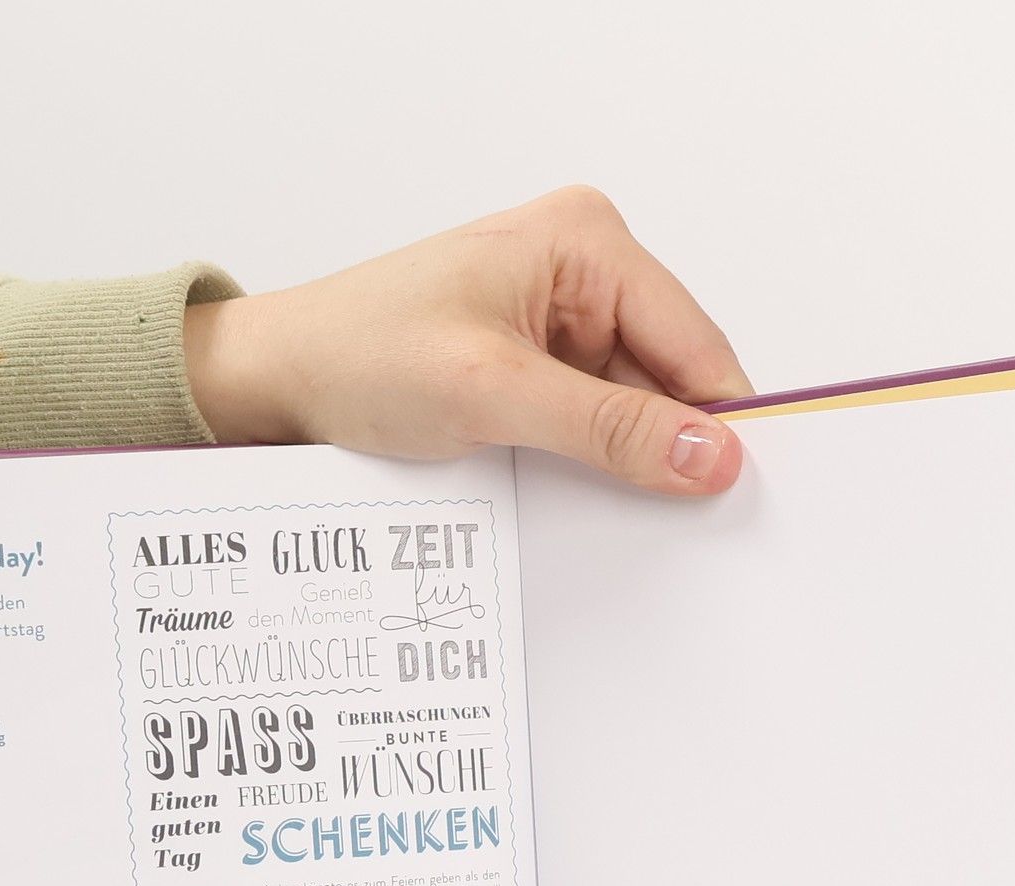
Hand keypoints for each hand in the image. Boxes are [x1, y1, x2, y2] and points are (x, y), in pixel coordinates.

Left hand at [184, 185, 752, 494]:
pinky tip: (564, 485)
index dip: (718, 422)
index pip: (694, 342)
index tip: (734, 495)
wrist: (280, 380)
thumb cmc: (361, 355)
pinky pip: (593, 417)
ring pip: (633, 405)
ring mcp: (560, 315)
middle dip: (664, 444)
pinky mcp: (536, 360)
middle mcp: (584, 266)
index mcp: (587, 240)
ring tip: (585, 494)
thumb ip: (609, 426)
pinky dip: (588, 458)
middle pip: (670, 376)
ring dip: (620, 457)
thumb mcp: (495, 395)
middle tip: (663, 516)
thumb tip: (711, 455)